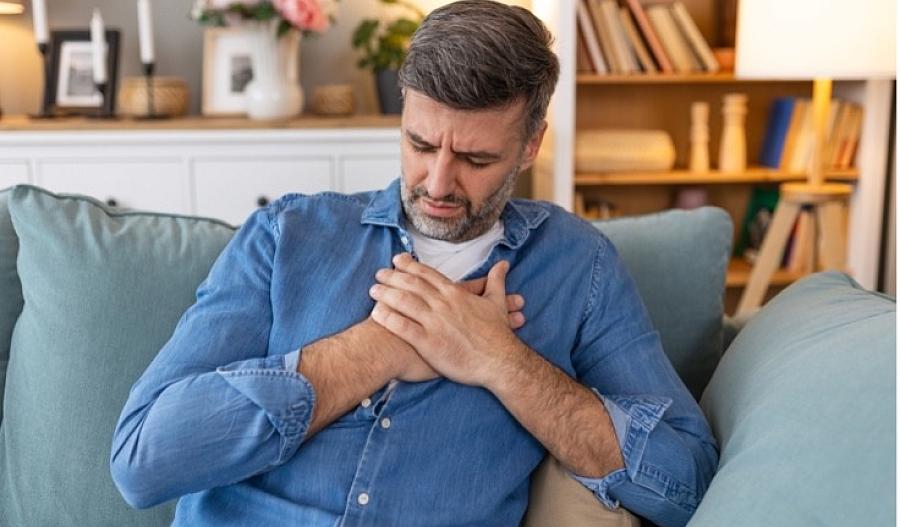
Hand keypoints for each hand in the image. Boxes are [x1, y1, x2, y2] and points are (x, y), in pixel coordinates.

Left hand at [369, 253, 527, 387]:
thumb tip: (503, 265)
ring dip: (386, 294)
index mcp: (455, 294)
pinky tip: (375, 313)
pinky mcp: (428, 343)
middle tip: (379, 273)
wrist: (499, 360)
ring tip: (372, 290)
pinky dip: (388, 319)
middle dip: (393, 277)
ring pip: (404, 302)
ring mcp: (434, 323)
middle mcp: (442, 304)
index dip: (410, 266)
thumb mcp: (497, 302)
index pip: (428, 274)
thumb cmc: (498, 334)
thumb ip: (496, 281)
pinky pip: (403, 328)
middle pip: (412, 284)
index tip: (397, 260)